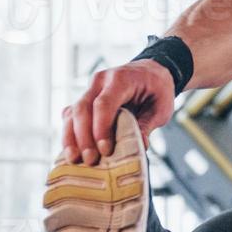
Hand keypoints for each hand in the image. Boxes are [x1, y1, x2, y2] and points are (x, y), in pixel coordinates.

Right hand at [60, 60, 174, 165]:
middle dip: (83, 137)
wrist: (151, 71)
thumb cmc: (157, 89)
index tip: (105, 150)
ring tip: (73, 160)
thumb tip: (140, 147)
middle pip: (82, 108)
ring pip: (72, 112)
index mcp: (121, 79)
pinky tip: (72, 152)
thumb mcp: (161, 107)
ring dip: (70, 137)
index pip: (103, 104)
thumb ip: (147, 125)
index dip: (101, 128)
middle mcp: (100, 82)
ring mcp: (90, 90)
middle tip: (90, 160)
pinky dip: (70, 134)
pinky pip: (71, 116)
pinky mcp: (85, 100)